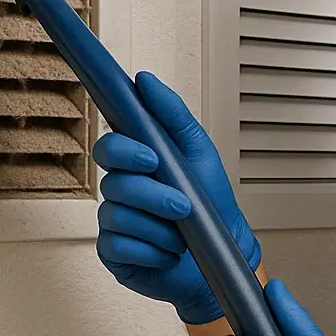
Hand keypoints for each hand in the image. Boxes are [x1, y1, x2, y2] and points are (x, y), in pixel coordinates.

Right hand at [93, 71, 260, 324]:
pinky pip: (120, 247)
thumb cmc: (211, 203)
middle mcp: (121, 192)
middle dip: (153, 196)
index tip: (151, 158)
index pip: (108, 148)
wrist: (226, 253)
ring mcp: (115, 224)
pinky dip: (152, 251)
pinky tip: (167, 253)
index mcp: (136, 164)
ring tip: (182, 235)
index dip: (123, 152)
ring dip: (159, 228)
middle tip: (183, 206)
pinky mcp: (115, 255)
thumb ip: (172, 113)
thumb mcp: (199, 151)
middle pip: (114, 185)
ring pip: (118, 217)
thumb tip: (143, 80)